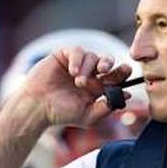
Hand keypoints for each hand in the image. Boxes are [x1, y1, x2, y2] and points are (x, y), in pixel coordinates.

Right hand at [17, 46, 133, 127]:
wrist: (37, 107)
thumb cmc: (61, 114)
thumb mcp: (89, 116)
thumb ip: (108, 107)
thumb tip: (128, 96)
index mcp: (97, 88)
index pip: (115, 77)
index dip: (122, 73)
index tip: (126, 73)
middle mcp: (89, 74)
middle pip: (107, 61)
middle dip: (110, 64)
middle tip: (105, 71)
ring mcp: (77, 64)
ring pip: (92, 56)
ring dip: (88, 69)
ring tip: (79, 83)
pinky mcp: (64, 56)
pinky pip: (77, 51)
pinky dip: (78, 60)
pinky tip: (72, 72)